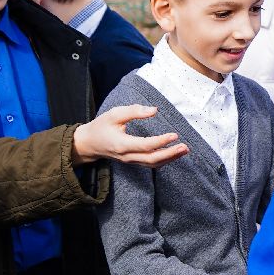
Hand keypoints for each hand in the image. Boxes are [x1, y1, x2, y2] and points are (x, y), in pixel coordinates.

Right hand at [73, 105, 188, 166]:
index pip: (144, 145)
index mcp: (121, 144)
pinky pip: (150, 164)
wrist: (89, 143)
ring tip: (184, 150)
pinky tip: (174, 154)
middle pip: (151, 159)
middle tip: (184, 146)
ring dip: (170, 158)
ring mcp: (130, 161)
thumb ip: (134, 111)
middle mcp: (127, 156)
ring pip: (152, 164)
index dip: (160, 141)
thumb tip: (154, 110)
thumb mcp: (114, 114)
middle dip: (170, 154)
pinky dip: (163, 160)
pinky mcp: (133, 161)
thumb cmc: (101, 126)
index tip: (174, 135)